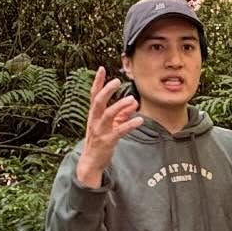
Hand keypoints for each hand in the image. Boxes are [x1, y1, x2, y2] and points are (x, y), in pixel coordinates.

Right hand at [75, 66, 143, 187]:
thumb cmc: (100, 140)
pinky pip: (119, 131)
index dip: (98, 82)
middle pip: (98, 102)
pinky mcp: (107, 141)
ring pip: (108, 115)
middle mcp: (94, 120)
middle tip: (116, 81)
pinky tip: (140, 120)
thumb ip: (122, 113)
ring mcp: (100, 131)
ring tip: (132, 99)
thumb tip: (133, 101)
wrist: (91, 162)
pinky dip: (130, 124)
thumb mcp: (111, 125)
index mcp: (94, 114)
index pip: (94, 95)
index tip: (102, 68)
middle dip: (107, 90)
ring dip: (120, 106)